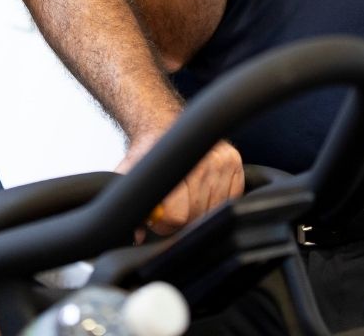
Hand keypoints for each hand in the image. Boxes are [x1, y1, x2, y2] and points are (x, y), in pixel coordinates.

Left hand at [117, 133, 243, 235]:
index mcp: (173, 166)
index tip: (159, 216)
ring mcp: (220, 160)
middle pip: (196, 215)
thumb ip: (130, 206)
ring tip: (187, 197)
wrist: (163, 127)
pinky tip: (204, 190)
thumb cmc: (148, 155)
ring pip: (214, 209)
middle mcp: (200, 161)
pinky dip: (218, 200)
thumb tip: (136, 236)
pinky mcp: (234, 161)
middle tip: (172, 207)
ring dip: (201, 210)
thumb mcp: (129, 178)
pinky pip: (231, 198)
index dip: (165, 223)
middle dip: (183, 219)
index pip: (177, 216)